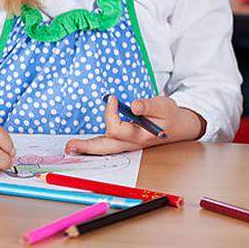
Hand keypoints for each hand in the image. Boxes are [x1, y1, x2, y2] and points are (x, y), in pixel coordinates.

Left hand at [65, 95, 204, 154]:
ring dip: (86, 148)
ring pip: (104, 149)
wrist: (177, 127)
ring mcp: (126, 144)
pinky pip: (106, 144)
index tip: (113, 98)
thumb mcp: (165, 106)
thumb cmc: (169, 115)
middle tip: (70, 146)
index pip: (118, 128)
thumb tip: (135, 105)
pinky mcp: (123, 140)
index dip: (111, 113)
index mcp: (139, 136)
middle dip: (87, 147)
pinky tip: (81, 144)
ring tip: (70, 147)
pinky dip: (93, 145)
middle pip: (105, 147)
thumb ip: (150, 105)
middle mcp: (130, 143)